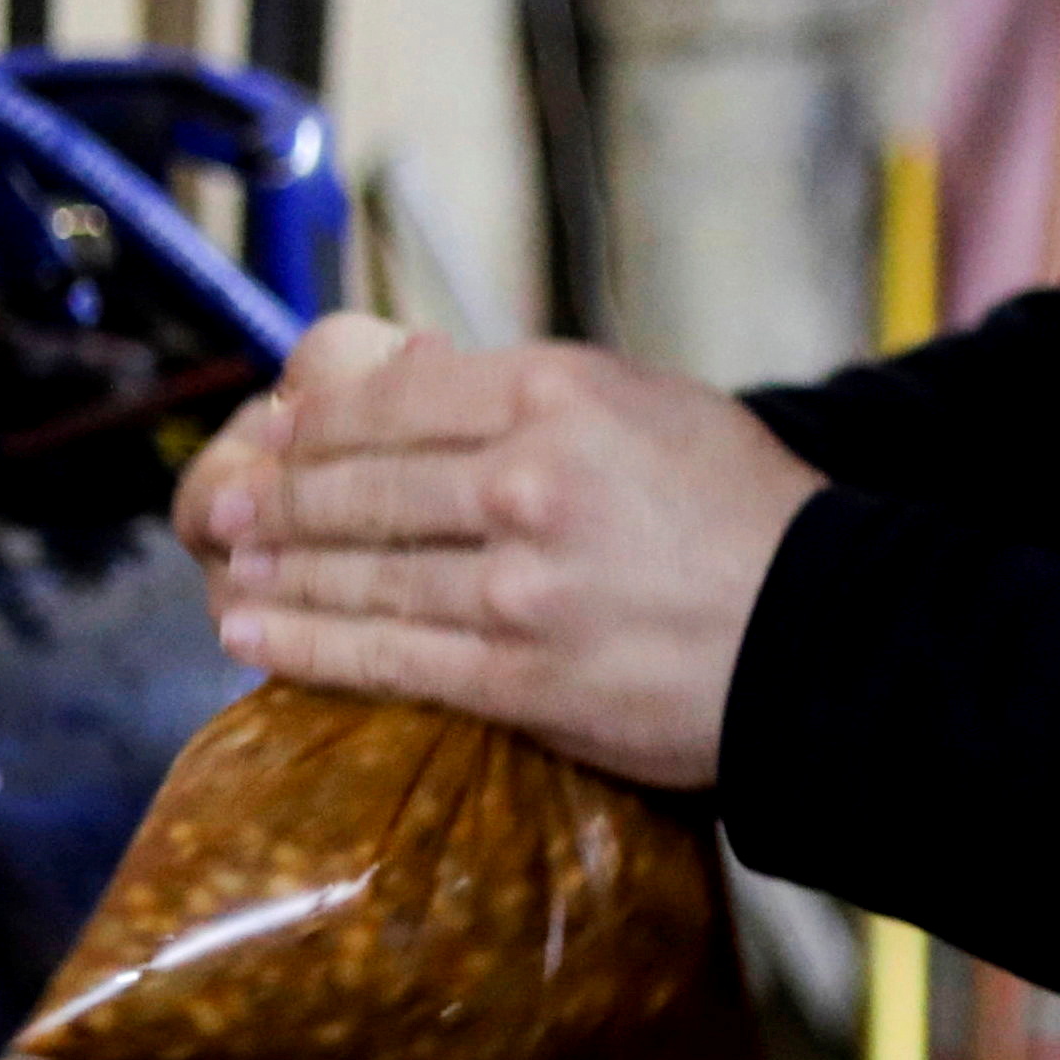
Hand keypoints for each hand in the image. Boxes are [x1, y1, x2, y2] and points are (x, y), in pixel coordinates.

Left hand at [176, 315, 822, 788]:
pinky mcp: (524, 676)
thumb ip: (538, 394)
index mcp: (556, 392)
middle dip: (280, 497)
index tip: (282, 433)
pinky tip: (256, 635)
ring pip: (362, 572)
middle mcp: (526, 478)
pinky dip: (309, 645)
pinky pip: (389, 657)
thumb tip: (420, 383)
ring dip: (280, 572)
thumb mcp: (651, 406)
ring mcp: (519, 584)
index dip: (318, 418)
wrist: (831, 636)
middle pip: (359, 483)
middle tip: (228, 506)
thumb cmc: (749, 518)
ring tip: (233, 571)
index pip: (392, 395)